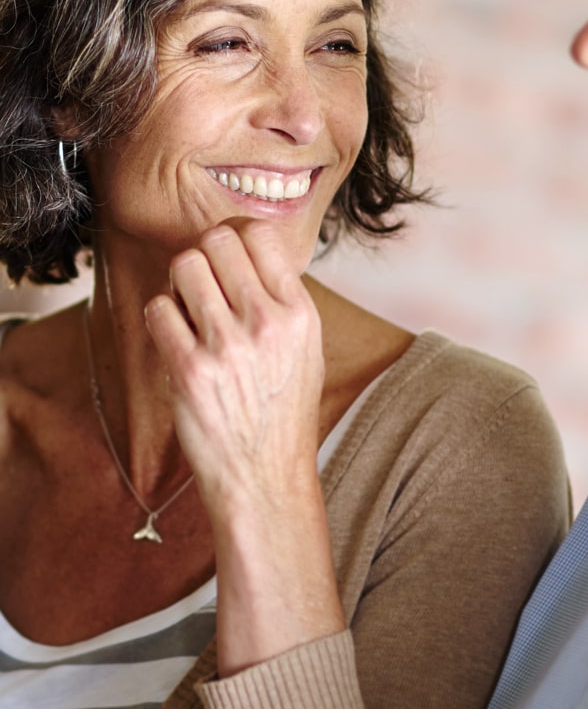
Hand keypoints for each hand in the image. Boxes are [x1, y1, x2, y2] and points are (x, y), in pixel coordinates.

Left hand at [144, 219, 323, 512]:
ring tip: (188, 310)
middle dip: (203, 255)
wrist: (265, 474)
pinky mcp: (190, 370)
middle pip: (216, 241)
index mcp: (300, 313)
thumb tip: (248, 251)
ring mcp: (228, 346)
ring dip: (178, 283)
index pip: (261, 234)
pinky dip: (162, 317)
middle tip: (203, 283)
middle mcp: (268, 323)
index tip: (228, 254)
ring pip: (183, 267)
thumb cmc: (284, 411)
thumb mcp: (307, 348)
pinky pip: (159, 310)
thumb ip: (283, 299)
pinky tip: (177, 339)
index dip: (235, 235)